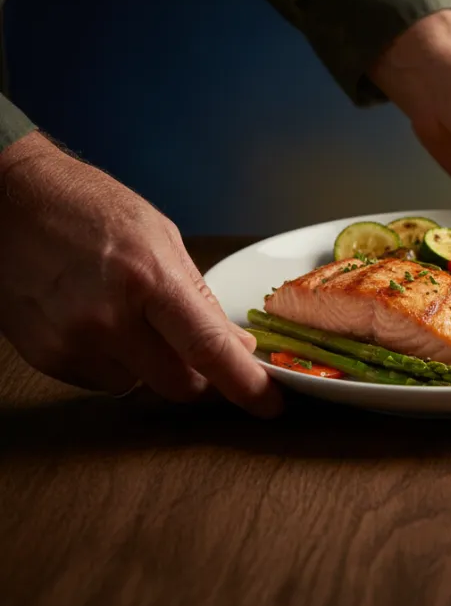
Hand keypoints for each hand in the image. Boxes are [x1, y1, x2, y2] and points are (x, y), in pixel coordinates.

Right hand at [0, 132, 282, 417]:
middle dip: (202, 377)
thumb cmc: (85, 207)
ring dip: (152, 365)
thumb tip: (236, 347)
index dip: (244, 384)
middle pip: (179, 385)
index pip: (208, 349)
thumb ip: (199, 298)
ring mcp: (73, 342)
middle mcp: (108, 318)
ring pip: (141, 385)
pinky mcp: (47, 358)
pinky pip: (102, 380)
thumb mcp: (159, 237)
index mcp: (147, 279)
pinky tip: (99, 320)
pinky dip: (115, 361)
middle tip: (205, 354)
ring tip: (132, 316)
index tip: (270, 403)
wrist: (6, 201)